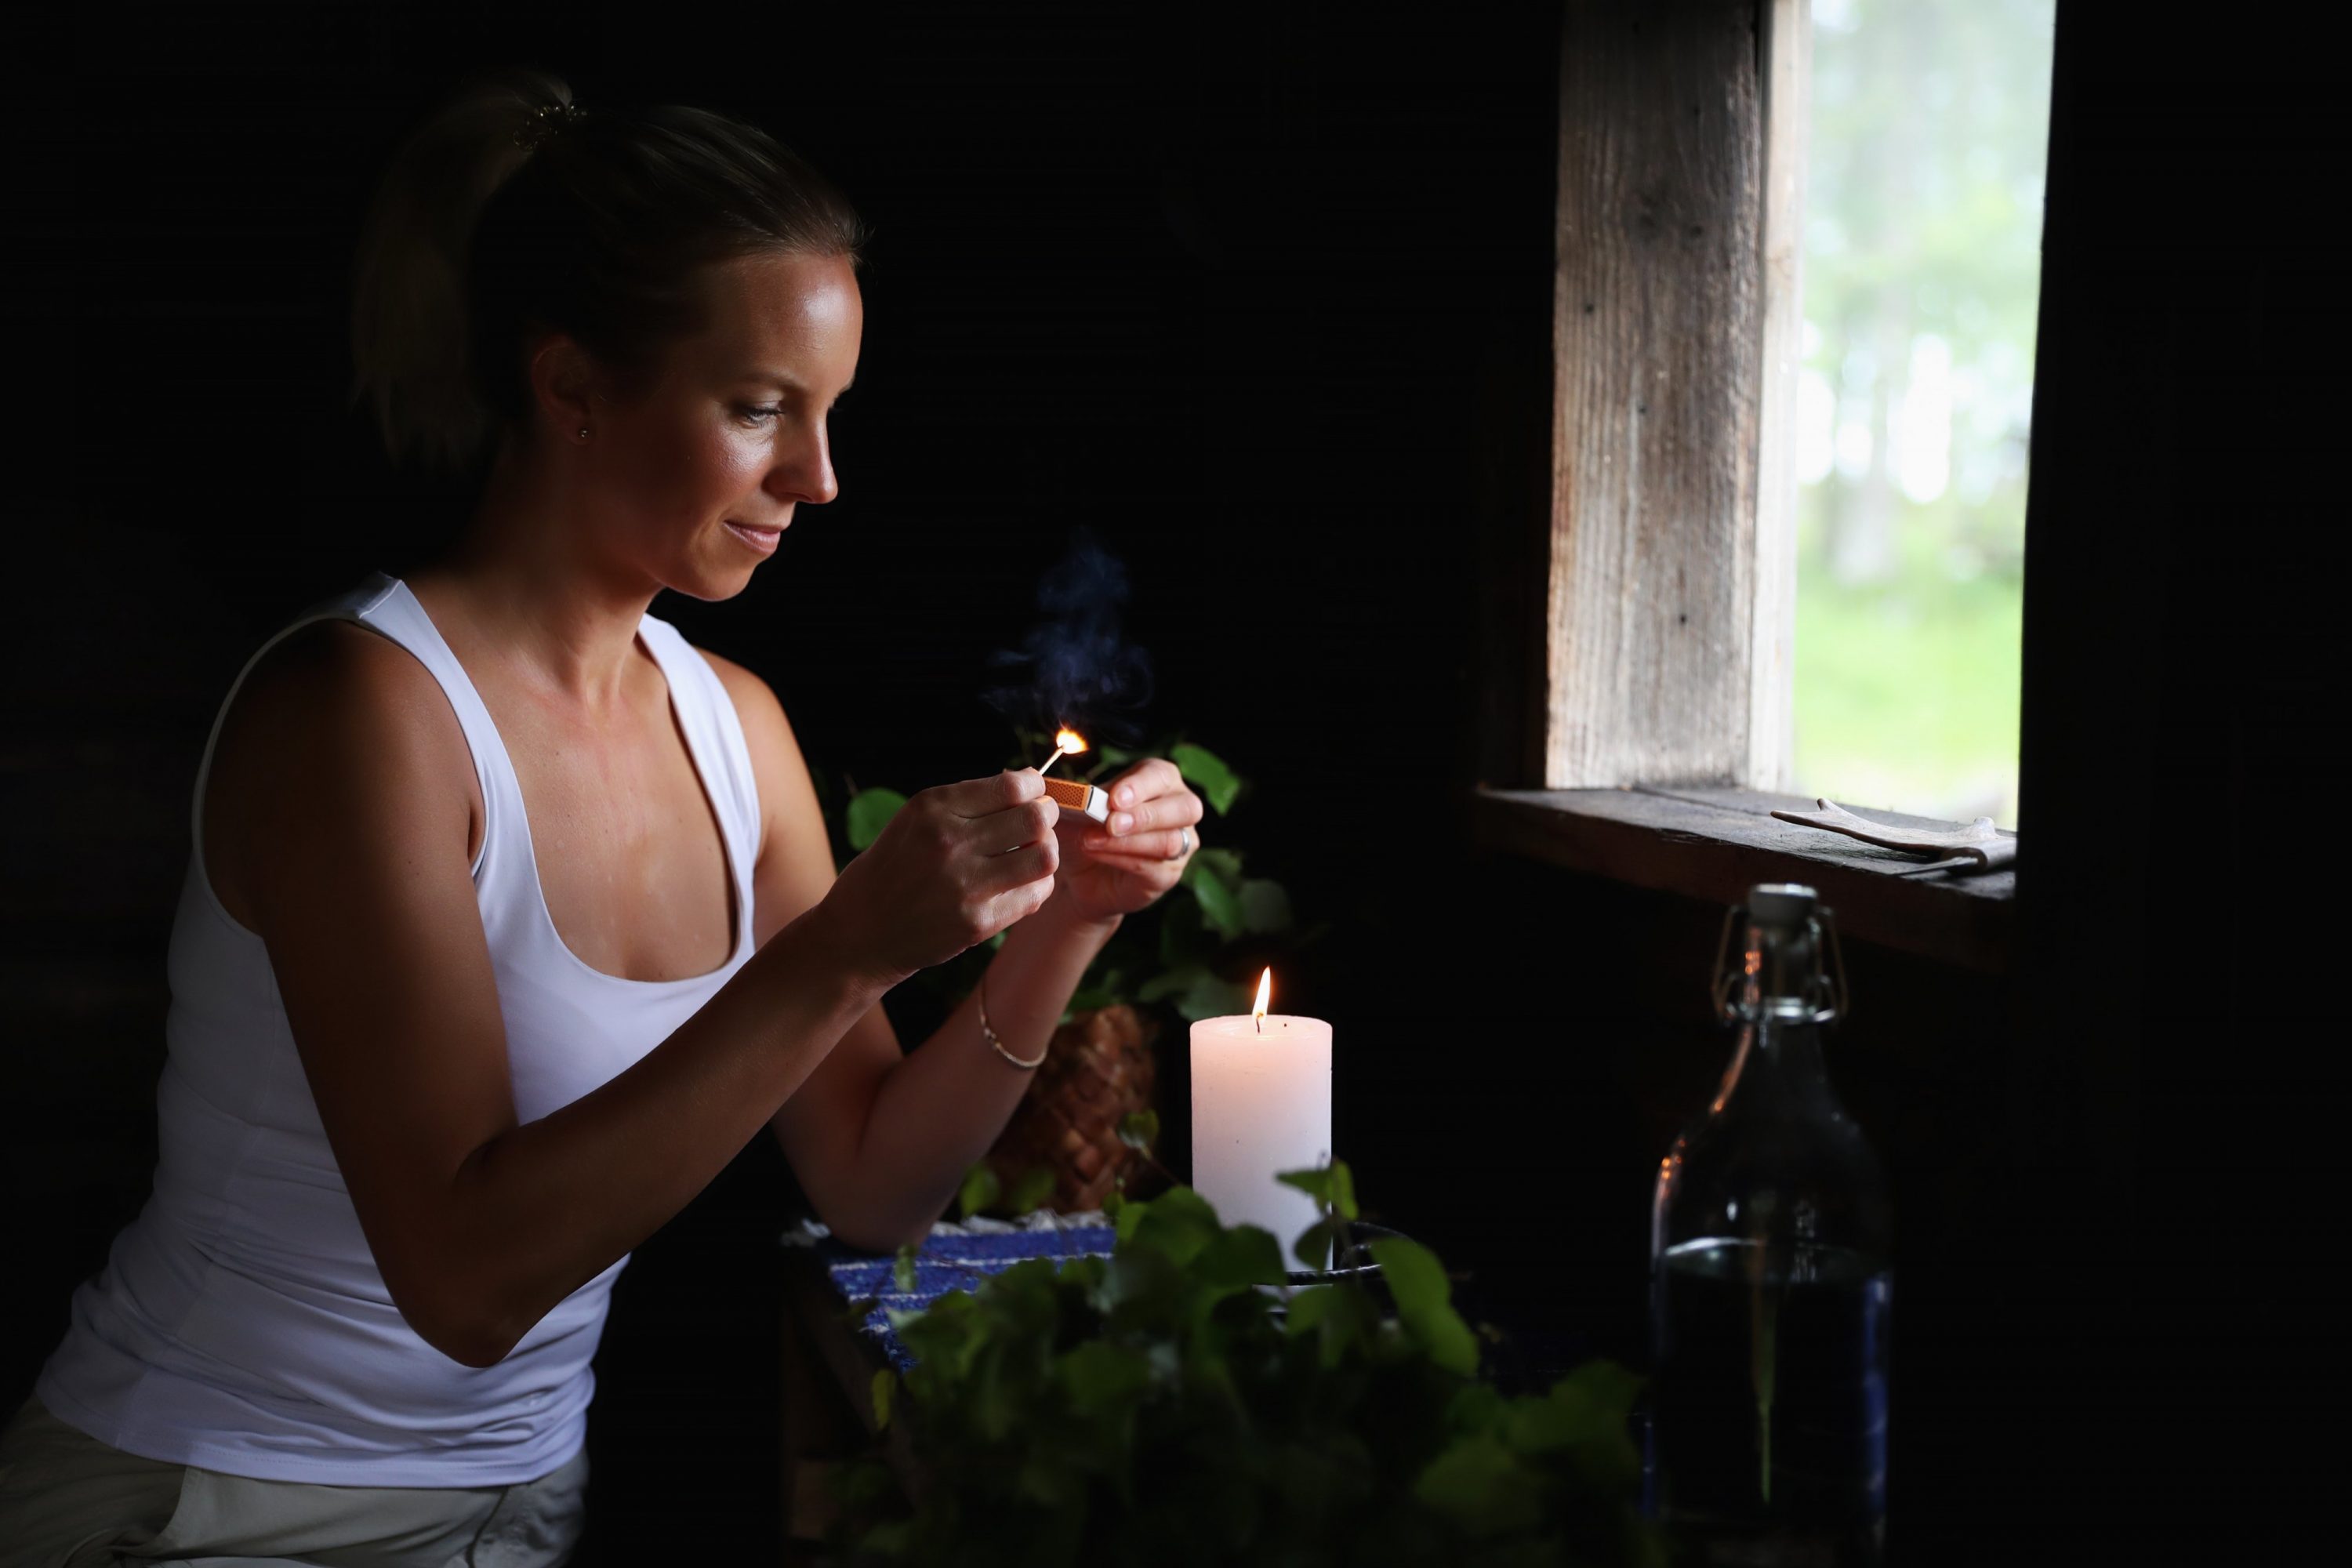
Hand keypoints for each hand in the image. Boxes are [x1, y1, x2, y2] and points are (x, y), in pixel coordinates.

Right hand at [819, 770, 1059, 987]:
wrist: (860, 932)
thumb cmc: (893, 869)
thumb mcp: (914, 820)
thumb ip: (966, 803)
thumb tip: (1028, 786)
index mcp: (933, 808)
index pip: (1012, 786)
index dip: (1035, 788)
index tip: (1033, 794)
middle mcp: (949, 841)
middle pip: (1034, 818)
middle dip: (1047, 816)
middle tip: (1040, 823)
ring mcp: (964, 884)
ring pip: (1043, 857)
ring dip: (1046, 852)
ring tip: (1033, 855)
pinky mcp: (976, 922)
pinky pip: (1034, 895)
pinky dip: (1037, 887)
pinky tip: (1021, 885)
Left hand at [1053, 758, 1203, 924]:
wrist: (1080, 872)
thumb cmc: (1085, 828)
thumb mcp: (1078, 808)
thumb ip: (1079, 797)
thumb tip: (1069, 791)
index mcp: (1160, 780)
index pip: (1161, 776)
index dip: (1140, 786)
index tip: (1113, 799)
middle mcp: (1179, 808)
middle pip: (1184, 807)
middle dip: (1145, 815)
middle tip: (1110, 823)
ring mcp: (1180, 842)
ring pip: (1170, 840)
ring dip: (1129, 841)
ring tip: (1092, 841)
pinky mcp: (1169, 872)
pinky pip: (1156, 867)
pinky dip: (1124, 860)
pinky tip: (1098, 854)